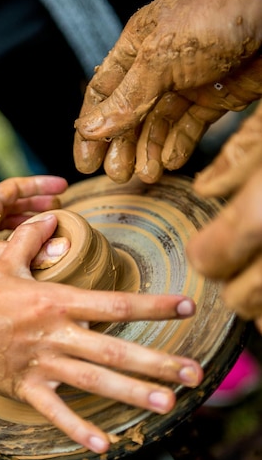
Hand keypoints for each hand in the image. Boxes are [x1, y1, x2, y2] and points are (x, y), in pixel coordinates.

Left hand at [0, 175, 68, 319]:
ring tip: (49, 235)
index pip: (15, 188)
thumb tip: (62, 248)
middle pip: (14, 207)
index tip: (63, 185)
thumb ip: (22, 250)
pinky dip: (17, 252)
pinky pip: (1, 251)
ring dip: (29, 230)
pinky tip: (27, 263)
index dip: (40, 184)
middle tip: (61, 209)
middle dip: (38, 206)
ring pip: (8, 230)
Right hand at [0, 213, 202, 452]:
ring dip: (133, 394)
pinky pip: (55, 411)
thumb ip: (31, 239)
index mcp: (56, 300)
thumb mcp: (2, 261)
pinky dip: (78, 429)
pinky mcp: (25, 387)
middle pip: (116, 349)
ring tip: (168, 405)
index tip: (186, 306)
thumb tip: (50, 216)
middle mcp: (57, 333)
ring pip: (95, 380)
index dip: (153, 304)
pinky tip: (105, 446)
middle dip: (158, 361)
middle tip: (195, 372)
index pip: (115, 302)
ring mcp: (42, 363)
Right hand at [74, 0, 261, 182]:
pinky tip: (171, 161)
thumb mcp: (159, 59)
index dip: (90, 129)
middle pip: (129, 116)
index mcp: (135, 49)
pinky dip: (179, 146)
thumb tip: (90, 128)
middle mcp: (157, 68)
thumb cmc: (215, 16)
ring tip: (146, 174)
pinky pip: (189, 127)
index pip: (102, 94)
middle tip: (117, 175)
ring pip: (158, 126)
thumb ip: (126, 97)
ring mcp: (186, 84)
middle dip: (121, 147)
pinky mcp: (214, 97)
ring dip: (149, 152)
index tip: (85, 162)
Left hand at [187, 104, 261, 331]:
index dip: (203, 255)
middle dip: (230, 284)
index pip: (211, 259)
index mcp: (260, 213)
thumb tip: (207, 186)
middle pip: (241, 298)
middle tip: (233, 262)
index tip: (203, 248)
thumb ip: (239, 160)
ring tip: (255, 271)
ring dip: (257, 297)